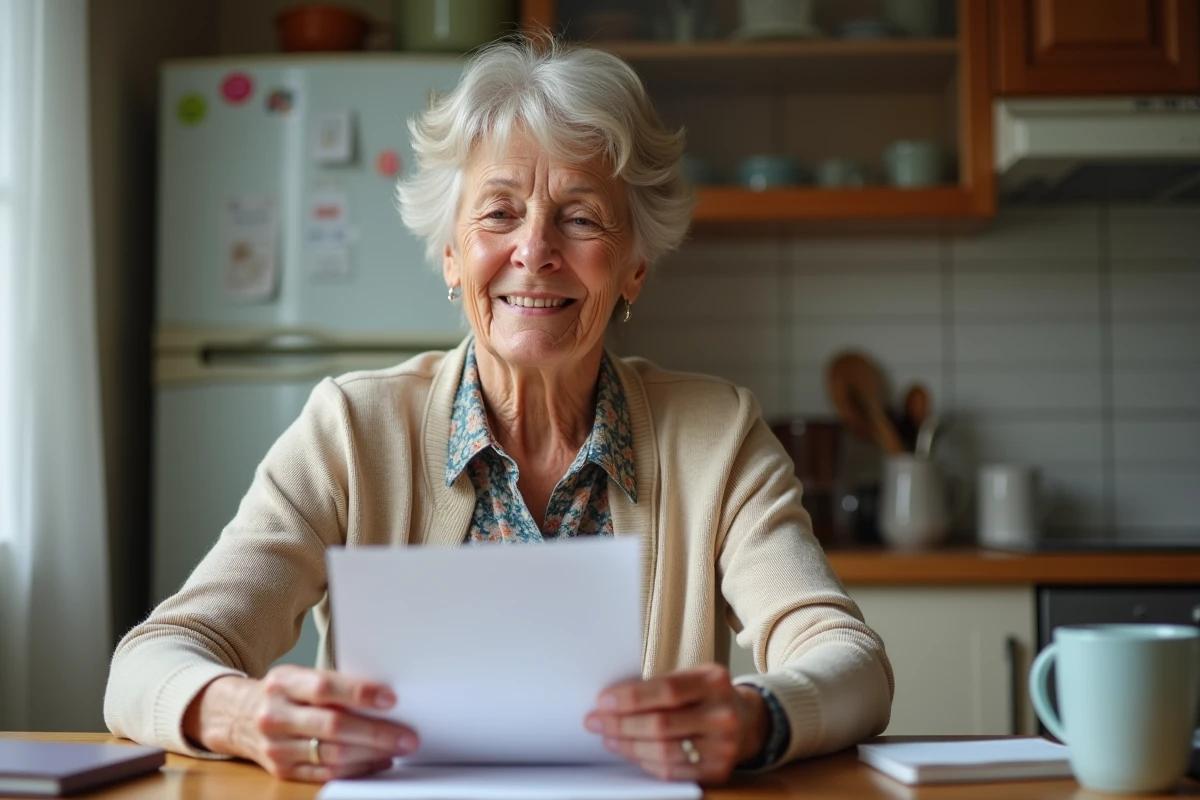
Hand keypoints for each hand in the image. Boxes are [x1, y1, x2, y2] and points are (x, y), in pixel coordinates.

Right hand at [182, 665, 417, 781]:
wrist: (239, 716)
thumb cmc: (285, 693)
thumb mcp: (300, 676)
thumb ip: (334, 684)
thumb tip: (384, 698)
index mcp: (283, 683)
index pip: (324, 687)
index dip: (359, 693)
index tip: (391, 699)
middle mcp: (275, 715)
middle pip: (332, 726)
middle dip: (376, 733)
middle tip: (407, 736)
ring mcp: (276, 746)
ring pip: (332, 755)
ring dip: (371, 755)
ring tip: (398, 749)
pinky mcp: (281, 770)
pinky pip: (325, 774)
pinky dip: (356, 769)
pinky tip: (377, 762)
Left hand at [584, 663, 768, 782]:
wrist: (747, 720)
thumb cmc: (707, 695)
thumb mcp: (692, 676)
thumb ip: (660, 685)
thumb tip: (612, 700)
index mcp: (715, 681)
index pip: (666, 691)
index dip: (630, 698)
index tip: (603, 700)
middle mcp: (723, 714)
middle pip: (662, 724)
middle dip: (621, 724)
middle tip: (595, 721)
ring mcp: (724, 746)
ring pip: (664, 752)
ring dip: (628, 746)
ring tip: (608, 738)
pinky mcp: (719, 771)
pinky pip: (673, 771)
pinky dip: (645, 762)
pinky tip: (630, 752)